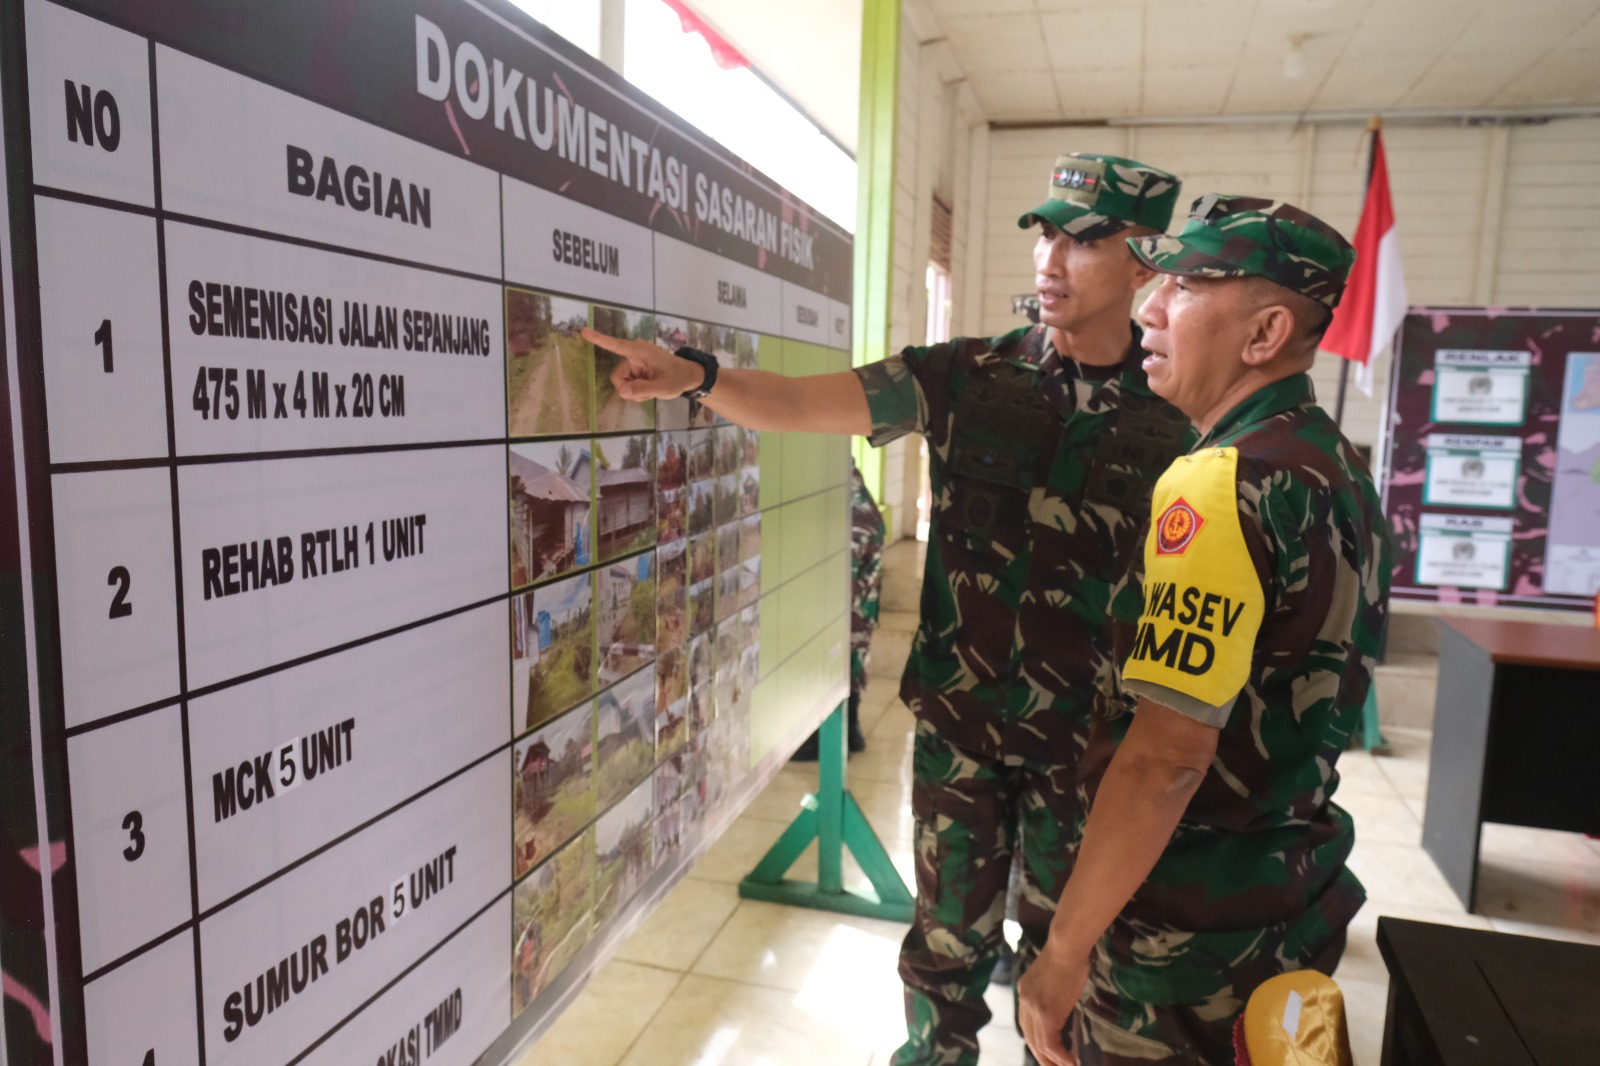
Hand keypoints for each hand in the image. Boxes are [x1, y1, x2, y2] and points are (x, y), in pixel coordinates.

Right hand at [582, 328, 702, 400]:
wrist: (687, 376)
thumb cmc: (678, 378)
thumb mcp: (663, 388)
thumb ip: (643, 389)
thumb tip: (622, 392)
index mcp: (640, 352)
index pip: (616, 345)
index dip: (599, 339)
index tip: (583, 330)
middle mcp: (634, 354)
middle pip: (617, 377)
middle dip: (629, 390)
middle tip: (646, 394)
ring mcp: (634, 362)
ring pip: (622, 383)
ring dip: (634, 391)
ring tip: (650, 391)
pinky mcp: (635, 369)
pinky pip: (627, 384)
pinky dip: (636, 390)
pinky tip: (648, 389)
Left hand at [1018, 938, 1087, 1065]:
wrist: (1067, 947)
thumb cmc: (1068, 955)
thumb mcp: (1054, 976)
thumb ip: (1051, 991)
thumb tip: (1061, 1002)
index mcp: (1024, 991)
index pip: (1027, 1023)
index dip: (1037, 1040)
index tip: (1048, 1051)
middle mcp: (1024, 1002)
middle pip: (1029, 1037)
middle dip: (1042, 1056)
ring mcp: (1033, 1009)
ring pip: (1039, 1044)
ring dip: (1053, 1060)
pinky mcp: (1046, 1015)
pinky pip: (1050, 1044)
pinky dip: (1060, 1056)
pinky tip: (1071, 1061)